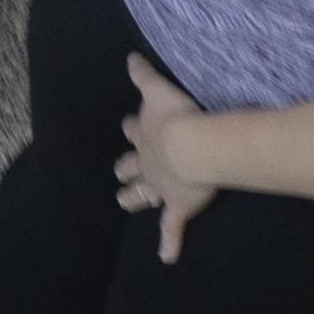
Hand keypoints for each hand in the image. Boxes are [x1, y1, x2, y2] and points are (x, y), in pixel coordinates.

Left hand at [108, 54, 228, 260]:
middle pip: (130, 167)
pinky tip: (166, 257)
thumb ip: (143, 73)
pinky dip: (169, 243)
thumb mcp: (158, 89)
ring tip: (125, 204)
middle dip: (125, 169)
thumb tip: (130, 56)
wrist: (193, 146)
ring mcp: (161, 187)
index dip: (132, 128)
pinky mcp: (178, 208)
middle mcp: (147, 163)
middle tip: (120, 172)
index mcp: (145, 135)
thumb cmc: (178, 115)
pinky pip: (172, 229)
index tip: (129, 126)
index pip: (133, 130)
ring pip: (142, 196)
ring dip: (133, 199)